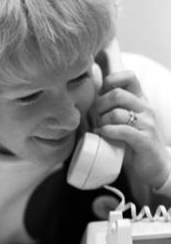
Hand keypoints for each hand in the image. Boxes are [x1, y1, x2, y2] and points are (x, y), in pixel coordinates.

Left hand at [94, 69, 170, 188]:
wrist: (153, 166)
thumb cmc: (132, 141)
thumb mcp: (123, 118)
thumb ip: (111, 102)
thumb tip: (92, 82)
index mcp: (140, 99)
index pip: (129, 76)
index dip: (111, 80)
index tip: (101, 94)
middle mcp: (145, 108)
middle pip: (117, 94)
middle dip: (100, 105)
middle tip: (96, 116)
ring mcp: (146, 124)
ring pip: (117, 113)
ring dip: (102, 121)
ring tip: (99, 128)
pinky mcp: (144, 140)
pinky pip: (122, 130)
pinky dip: (107, 132)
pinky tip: (101, 135)